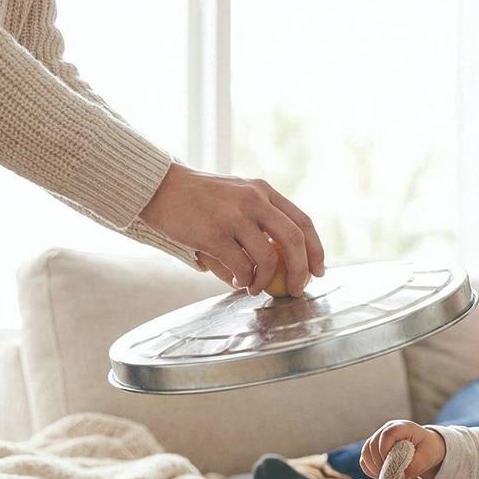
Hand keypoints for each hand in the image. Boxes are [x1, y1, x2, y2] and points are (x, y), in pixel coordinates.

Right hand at [139, 163, 324, 294]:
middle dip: (300, 271)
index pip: (302, 222)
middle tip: (296, 290)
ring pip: (268, 258)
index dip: (316, 250)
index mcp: (263, 191)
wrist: (160, 188)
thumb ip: (260, 224)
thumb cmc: (200, 200)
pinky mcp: (213, 233)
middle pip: (293, 240)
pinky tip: (237, 282)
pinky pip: (241, 267)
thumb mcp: (236, 198)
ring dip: (266, 281)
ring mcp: (233, 216)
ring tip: (254, 288)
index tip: (319, 272)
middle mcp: (253, 199)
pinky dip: (244, 280)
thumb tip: (283, 267)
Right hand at [360, 420, 445, 478]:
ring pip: (366, 451)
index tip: (391, 466)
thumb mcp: (427, 458)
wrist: (427, 448)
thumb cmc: (429, 450)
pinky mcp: (375, 447)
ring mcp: (379, 437)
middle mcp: (388, 428)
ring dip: (372, 466)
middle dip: (378, 462)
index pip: (387, 434)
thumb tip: (398, 478)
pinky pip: (365, 458)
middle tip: (388, 476)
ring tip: (385, 477)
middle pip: (373, 443)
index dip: (385, 451)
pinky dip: (369, 468)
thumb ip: (414, 467)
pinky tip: (380, 475)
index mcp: (403, 427)